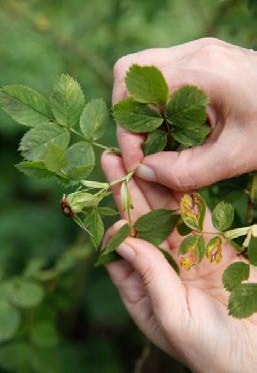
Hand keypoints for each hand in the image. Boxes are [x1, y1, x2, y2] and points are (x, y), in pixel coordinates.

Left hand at [101, 151, 256, 372]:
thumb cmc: (211, 350)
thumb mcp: (172, 316)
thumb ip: (149, 276)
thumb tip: (122, 238)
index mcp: (142, 288)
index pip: (120, 247)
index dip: (113, 218)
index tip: (106, 193)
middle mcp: (161, 267)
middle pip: (140, 221)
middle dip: (127, 190)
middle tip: (113, 158)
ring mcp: (187, 254)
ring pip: (166, 212)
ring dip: (151, 185)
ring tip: (136, 156)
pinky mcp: (213, 247)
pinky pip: (195, 215)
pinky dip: (182, 193)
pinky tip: (169, 172)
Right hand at [113, 37, 256, 190]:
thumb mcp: (234, 157)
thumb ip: (185, 170)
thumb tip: (144, 170)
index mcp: (201, 72)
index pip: (134, 94)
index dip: (128, 133)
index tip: (139, 163)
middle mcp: (193, 52)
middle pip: (129, 72)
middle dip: (128, 116)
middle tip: (144, 147)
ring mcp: (197, 51)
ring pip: (141, 72)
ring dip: (140, 108)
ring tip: (159, 138)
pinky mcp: (201, 59)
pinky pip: (160, 76)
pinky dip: (155, 103)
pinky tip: (174, 125)